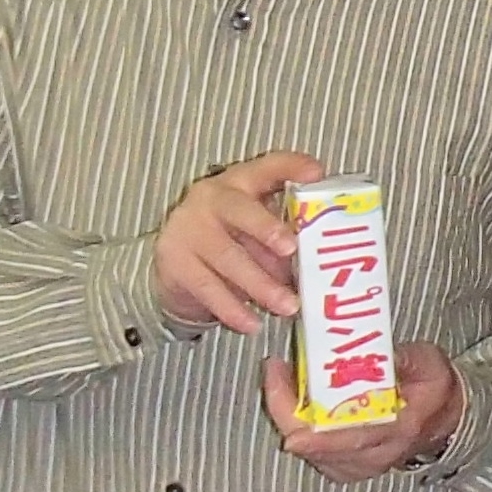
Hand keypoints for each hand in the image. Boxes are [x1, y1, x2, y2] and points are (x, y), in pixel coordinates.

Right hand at [152, 150, 324, 333]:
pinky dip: (233, 309)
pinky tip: (252, 324)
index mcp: (239, 184)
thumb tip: (319, 266)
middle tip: (291, 249)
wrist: (172, 267)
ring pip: (228, 257)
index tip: (316, 174)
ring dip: (261, 285)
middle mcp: (211, 199)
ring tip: (288, 307)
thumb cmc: (229, 242)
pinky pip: (209, 288)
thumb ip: (282, 239)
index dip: (291, 168)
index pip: (266, 168)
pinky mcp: (175, 262)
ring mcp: (189, 229)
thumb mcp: (255, 232)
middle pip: (239, 209)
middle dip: (266, 227)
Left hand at [262, 342, 466, 483]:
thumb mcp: (427, 362)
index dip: (318, 437)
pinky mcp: (347, 468)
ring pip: (310, 450)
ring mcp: (360, 466)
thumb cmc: (433, 388)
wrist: (444, 420)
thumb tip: (364, 347)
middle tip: (274, 371)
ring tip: (280, 376)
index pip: (354, 439)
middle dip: (287, 411)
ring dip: (288, 415)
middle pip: (319, 447)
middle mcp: (376, 454)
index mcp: (399, 427)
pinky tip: (292, 399)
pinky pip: (311, 453)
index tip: (290, 433)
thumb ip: (399, 356)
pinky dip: (296, 425)